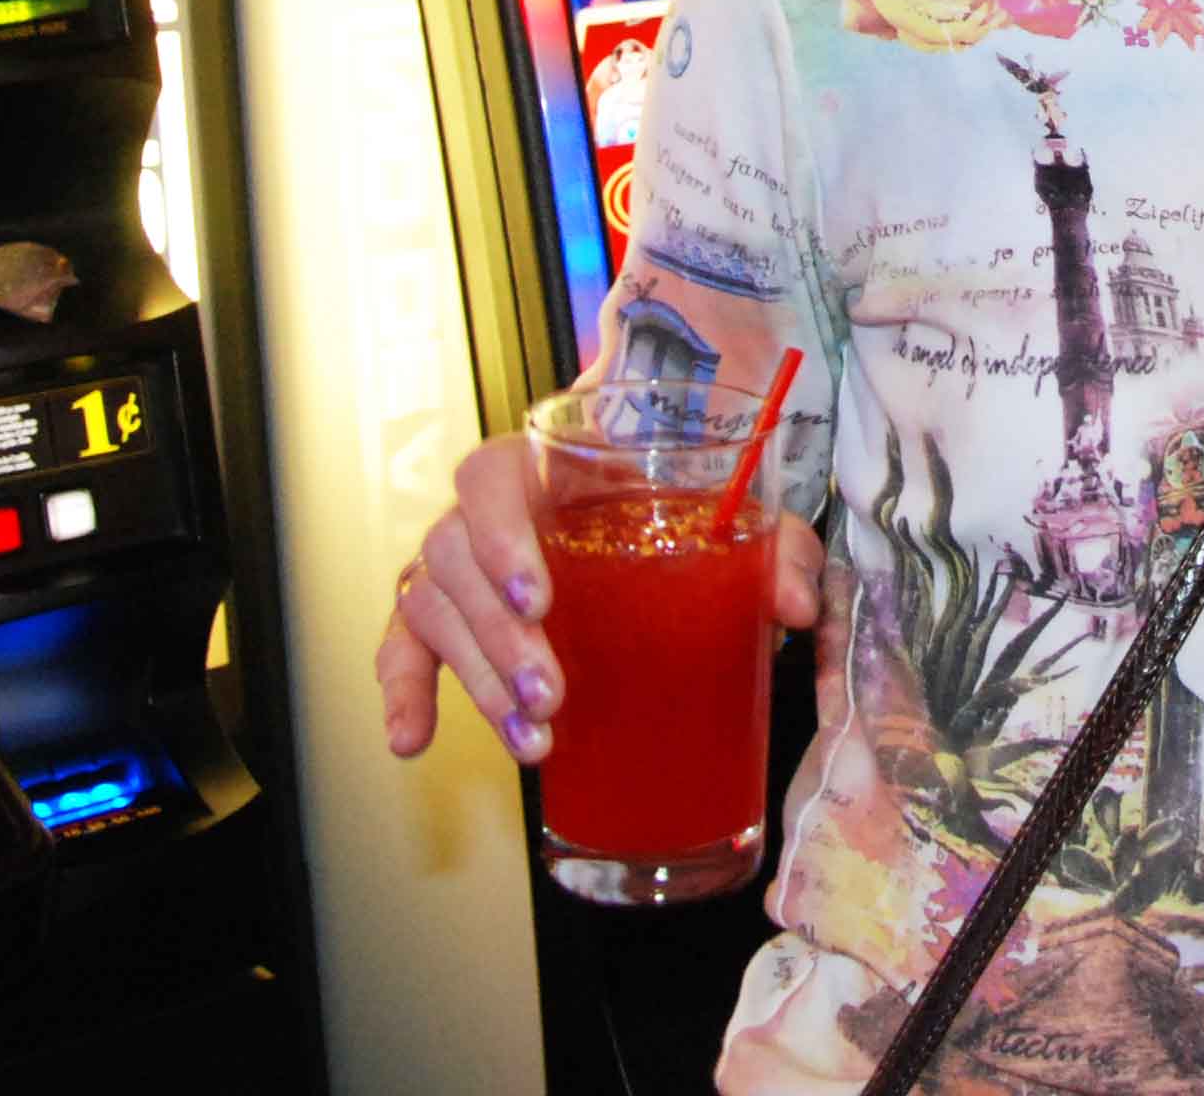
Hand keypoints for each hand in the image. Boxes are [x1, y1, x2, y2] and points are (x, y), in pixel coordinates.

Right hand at [376, 429, 825, 762]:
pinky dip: (404, 690)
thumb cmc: (675, 500)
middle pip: (456, 559)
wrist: (642, 493)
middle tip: (551, 695)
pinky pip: (404, 644)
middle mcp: (484, 510)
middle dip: (498, 639)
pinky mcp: (447, 614)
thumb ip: (774, 545)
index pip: (487, 479)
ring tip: (532, 738)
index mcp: (540, 464)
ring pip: (434, 608)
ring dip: (474, 678)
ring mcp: (459, 563)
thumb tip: (799, 605)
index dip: (501, 537)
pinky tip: (412, 740)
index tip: (539, 598)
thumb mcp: (730, 510)